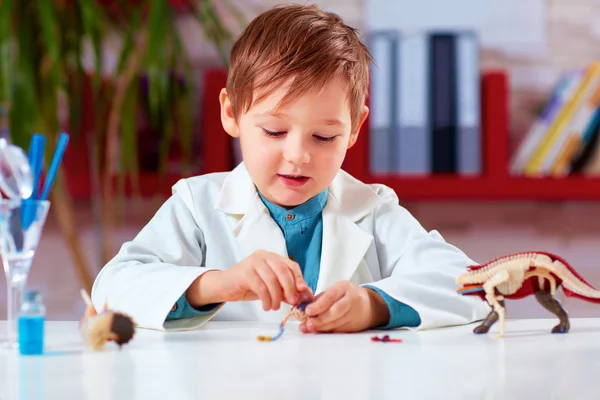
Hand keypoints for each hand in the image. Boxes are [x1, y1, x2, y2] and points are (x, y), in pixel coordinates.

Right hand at [188, 250, 312, 310]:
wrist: (224, 286)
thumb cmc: (248, 285)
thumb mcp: (270, 287)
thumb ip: (285, 290)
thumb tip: (304, 297)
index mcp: (272, 257)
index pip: (291, 265)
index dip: (299, 279)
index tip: (303, 293)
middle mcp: (263, 256)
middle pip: (283, 271)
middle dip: (290, 289)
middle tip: (291, 302)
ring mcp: (253, 262)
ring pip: (272, 280)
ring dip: (276, 297)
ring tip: (274, 307)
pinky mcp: (245, 273)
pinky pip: (261, 287)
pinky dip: (266, 299)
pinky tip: (266, 306)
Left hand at [299, 281, 388, 332]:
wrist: (369, 305)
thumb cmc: (346, 296)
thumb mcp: (335, 291)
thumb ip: (320, 298)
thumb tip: (302, 307)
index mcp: (344, 287)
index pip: (331, 296)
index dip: (319, 305)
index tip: (308, 311)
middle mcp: (351, 299)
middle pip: (336, 311)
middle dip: (321, 319)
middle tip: (308, 323)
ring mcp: (355, 313)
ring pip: (337, 322)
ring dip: (322, 327)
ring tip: (309, 328)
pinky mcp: (356, 325)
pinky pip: (340, 329)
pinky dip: (328, 331)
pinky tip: (319, 331)